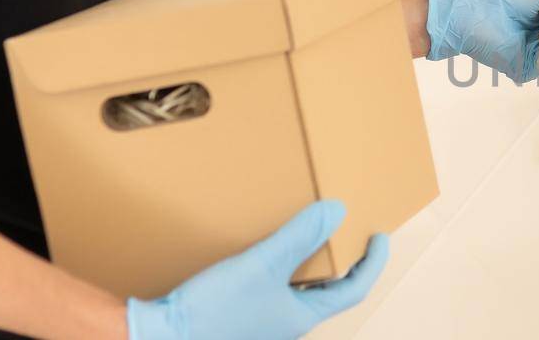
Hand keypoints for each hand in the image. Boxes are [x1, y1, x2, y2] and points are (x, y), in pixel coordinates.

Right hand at [126, 200, 388, 339]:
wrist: (159, 334)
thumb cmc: (212, 310)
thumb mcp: (262, 265)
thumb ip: (299, 237)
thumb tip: (337, 211)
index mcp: (302, 316)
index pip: (354, 289)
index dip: (372, 262)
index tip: (380, 236)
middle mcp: (288, 322)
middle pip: (329, 289)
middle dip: (341, 259)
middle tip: (347, 230)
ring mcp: (264, 321)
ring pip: (300, 287)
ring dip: (310, 261)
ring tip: (310, 231)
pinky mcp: (241, 314)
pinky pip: (273, 287)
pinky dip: (281, 266)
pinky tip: (266, 248)